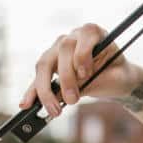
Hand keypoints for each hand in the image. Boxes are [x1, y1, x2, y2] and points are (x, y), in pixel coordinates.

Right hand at [18, 23, 135, 116]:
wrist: (116, 78)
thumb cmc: (116, 74)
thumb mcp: (112, 77)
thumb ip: (89, 83)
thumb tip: (61, 96)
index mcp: (93, 32)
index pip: (84, 36)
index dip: (83, 55)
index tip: (86, 74)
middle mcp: (73, 37)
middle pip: (62, 50)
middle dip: (66, 77)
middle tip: (72, 100)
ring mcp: (58, 49)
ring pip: (44, 64)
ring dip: (46, 89)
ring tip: (54, 110)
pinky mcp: (49, 64)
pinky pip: (38, 77)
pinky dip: (32, 92)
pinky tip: (26, 104)